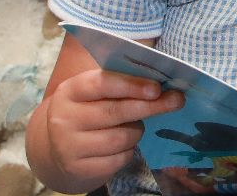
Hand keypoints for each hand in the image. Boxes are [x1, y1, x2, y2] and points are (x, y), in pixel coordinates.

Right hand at [42, 69, 183, 183]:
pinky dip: (128, 151)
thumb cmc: (88, 111)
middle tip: (176, 101)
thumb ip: (122, 79)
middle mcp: (64, 118)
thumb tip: (160, 69)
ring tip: (132, 127)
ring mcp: (68, 145)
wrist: (60, 147)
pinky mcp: (78, 168)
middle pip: (115, 112)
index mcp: (69, 91)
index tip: (156, 88)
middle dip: (150, 106)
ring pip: (121, 138)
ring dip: (136, 131)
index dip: (131, 85)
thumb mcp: (95, 91)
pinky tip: (121, 145)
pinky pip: (119, 158)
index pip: (102, 84)